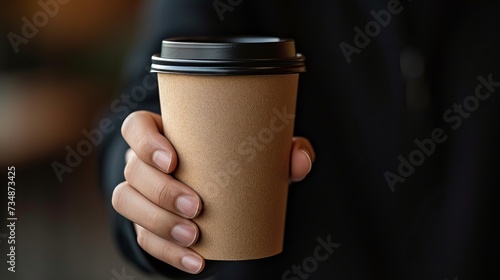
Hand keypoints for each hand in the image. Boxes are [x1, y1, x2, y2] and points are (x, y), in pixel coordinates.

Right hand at [112, 110, 314, 273]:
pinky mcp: (145, 222)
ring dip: (158, 223)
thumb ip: (283, 149)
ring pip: (127, 203)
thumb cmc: (233, 161)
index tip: (172, 160)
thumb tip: (299, 158)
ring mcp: (140, 193)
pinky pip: (143, 237)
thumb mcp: (257, 151)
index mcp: (164, 134)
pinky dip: (168, 252)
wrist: (223, 189)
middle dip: (161, 192)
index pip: (136, 128)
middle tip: (196, 206)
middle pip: (133, 170)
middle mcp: (144, 161)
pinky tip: (196, 260)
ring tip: (193, 236)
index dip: (145, 142)